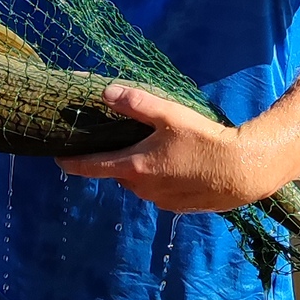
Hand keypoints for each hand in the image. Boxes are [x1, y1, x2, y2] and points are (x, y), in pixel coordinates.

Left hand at [56, 82, 270, 215]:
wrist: (242, 171)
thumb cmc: (204, 140)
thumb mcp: (169, 114)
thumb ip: (136, 103)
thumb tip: (105, 92)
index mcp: (133, 167)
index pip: (90, 167)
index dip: (71, 162)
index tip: (57, 158)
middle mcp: (142, 188)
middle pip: (117, 172)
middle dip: (116, 159)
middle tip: (124, 140)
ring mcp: (160, 201)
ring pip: (139, 183)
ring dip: (140, 170)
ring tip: (158, 150)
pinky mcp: (178, 208)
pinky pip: (159, 192)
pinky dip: (161, 180)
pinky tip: (179, 166)